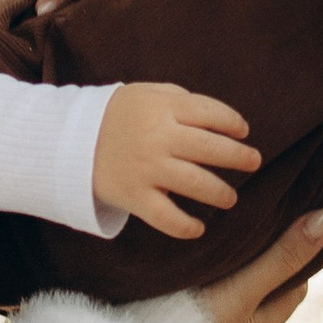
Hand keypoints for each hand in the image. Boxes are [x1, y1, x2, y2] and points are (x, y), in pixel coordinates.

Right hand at [94, 84, 261, 236]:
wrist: (69, 141)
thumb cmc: (117, 116)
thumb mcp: (146, 94)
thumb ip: (181, 101)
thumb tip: (222, 120)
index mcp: (163, 108)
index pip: (211, 113)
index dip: (233, 123)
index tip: (243, 132)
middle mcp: (158, 137)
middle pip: (211, 148)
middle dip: (239, 157)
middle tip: (253, 161)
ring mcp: (147, 169)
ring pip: (197, 183)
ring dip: (221, 193)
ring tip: (230, 198)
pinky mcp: (134, 196)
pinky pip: (167, 217)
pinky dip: (186, 227)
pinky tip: (199, 228)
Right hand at [198, 208, 322, 322]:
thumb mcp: (243, 290)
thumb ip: (280, 259)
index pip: (291, 291)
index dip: (298, 261)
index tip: (298, 227)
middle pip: (258, 293)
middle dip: (261, 262)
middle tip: (260, 220)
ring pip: (223, 295)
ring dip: (224, 269)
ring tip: (221, 230)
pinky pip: (190, 297)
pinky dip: (194, 277)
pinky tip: (182, 254)